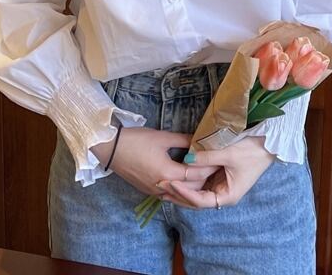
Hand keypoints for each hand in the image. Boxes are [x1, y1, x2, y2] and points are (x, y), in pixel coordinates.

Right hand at [90, 127, 219, 196]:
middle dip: (205, 178)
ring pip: (181, 194)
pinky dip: (183, 189)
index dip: (209, 167)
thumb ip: (183, 140)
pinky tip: (188, 180)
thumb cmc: (136, 141)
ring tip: (206, 175)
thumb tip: (199, 140)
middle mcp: (163, 187)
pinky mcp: (149, 191)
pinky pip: (171, 194)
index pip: (196, 175)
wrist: (110, 149)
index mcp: (167, 174)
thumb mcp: (162, 137)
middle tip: (217, 168)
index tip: (221, 160)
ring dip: (194, 186)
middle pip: (191, 188)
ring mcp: (155, 192)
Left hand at [159, 136, 275, 208]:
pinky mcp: (219, 177)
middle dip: (178, 193)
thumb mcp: (228, 153)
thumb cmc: (251, 151)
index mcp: (227, 197)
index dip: (184, 193)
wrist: (267, 144)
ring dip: (181, 187)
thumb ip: (207, 157)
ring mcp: (220, 186)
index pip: (200, 200)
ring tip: (163, 181)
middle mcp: (222, 195)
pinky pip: (201, 181)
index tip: (170, 184)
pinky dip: (189, 179)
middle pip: (195, 200)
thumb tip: (187, 159)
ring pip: (196, 191)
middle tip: (159, 185)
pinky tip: (176, 174)